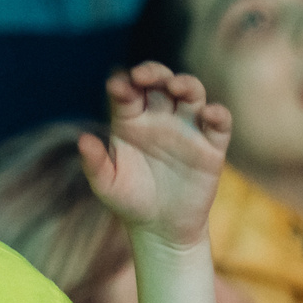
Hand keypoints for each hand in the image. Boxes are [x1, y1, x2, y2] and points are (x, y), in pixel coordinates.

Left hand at [81, 63, 231, 248]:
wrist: (161, 229)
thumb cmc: (130, 202)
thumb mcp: (107, 185)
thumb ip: (94, 163)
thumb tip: (83, 140)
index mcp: (131, 121)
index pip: (128, 92)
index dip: (124, 84)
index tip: (117, 87)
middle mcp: (160, 118)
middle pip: (160, 82)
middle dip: (153, 72)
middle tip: (142, 76)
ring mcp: (187, 128)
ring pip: (192, 93)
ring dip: (185, 83)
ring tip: (175, 86)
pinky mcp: (211, 146)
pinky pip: (220, 123)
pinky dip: (218, 114)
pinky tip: (209, 113)